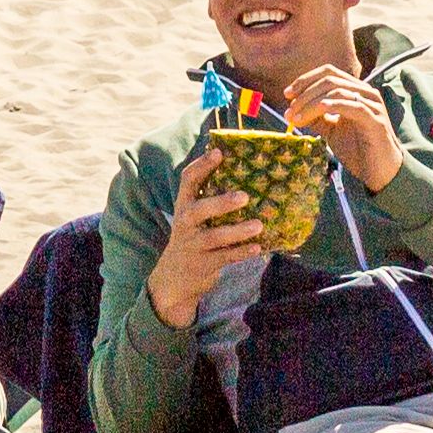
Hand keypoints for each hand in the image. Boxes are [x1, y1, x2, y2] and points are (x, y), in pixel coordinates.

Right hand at [144, 155, 274, 322]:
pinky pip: (225, 258)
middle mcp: (185, 224)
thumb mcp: (192, 217)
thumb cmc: (192, 238)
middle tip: (245, 196)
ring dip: (237, 231)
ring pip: (214, 237)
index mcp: (184, 206)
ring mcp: (193, 246)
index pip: (187, 181)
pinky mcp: (204, 265)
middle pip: (198, 211)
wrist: (173, 279)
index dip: (202, 165)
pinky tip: (258, 247)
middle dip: (220, 203)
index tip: (219, 153)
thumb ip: (209, 197)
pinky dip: (241, 253)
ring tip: (259, 225)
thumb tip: (242, 171)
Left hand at [281, 65, 412, 195]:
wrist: (380, 172)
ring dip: (311, 103)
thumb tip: (294, 110)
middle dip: (305, 94)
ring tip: (297, 119)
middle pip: (330, 80)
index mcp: (355, 91)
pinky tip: (317, 113)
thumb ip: (317, 118)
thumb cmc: (358, 150)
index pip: (329, 73)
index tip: (287, 94)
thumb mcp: (331, 130)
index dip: (306, 79)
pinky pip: (351, 106)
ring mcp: (372, 105)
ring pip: (337, 91)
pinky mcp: (375, 119)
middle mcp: (365, 93)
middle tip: (289, 112)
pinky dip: (331, 106)